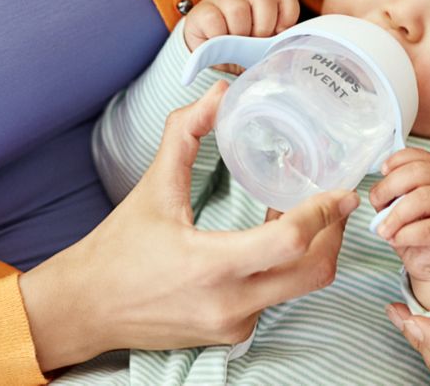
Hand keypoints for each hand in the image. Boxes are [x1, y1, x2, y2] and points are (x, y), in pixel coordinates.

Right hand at [19, 82, 358, 372]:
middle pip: (314, 272)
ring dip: (312, 249)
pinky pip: (277, 297)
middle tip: (337, 199)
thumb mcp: (152, 187)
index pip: (290, 243)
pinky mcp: (233, 334)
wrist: (87, 308)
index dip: (324, 213)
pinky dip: (286, 266)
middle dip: (334, 232)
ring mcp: (234, 323)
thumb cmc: (118, 249)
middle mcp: (230, 303)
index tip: (342, 189)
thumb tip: (217, 94)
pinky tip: (272, 238)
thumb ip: (184, 134)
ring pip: (300, 287)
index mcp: (210, 266)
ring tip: (304, 211)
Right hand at [183, 0, 299, 50]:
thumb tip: (280, 58)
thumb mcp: (259, 54)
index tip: (279, 35)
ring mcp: (224, 1)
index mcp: (267, 6)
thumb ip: (272, 51)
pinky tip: (217, 44)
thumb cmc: (238, 55)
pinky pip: (214, 19)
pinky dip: (218, 36)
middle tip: (255, 43)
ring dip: (239, 33)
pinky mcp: (203, 11)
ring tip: (234, 46)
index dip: (287, 17)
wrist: (206, 58)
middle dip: (263, 26)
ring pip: (238, 8)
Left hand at [370, 148, 429, 310]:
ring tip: (384, 229)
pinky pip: (428, 229)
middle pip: (419, 173)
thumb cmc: (423, 231)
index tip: (382, 171)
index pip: (420, 156)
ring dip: (397, 214)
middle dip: (391, 186)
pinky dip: (407, 234)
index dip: (398, 160)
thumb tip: (376, 194)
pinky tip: (397, 239)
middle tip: (376, 203)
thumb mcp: (406, 207)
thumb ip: (394, 196)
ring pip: (424, 198)